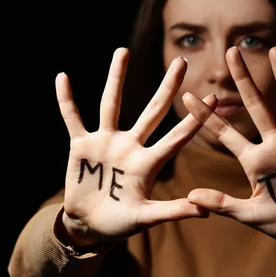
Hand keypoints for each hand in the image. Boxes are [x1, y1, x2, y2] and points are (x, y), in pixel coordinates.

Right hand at [56, 47, 216, 245]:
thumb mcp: (146, 218)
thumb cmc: (121, 223)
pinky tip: (62, 77)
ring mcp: (106, 143)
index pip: (177, 137)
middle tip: (181, 60)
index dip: (194, 119)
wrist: (90, 225)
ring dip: (116, 78)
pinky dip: (66, 100)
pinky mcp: (82, 146)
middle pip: (152, 111)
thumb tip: (204, 210)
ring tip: (122, 51)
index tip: (213, 97)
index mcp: (149, 163)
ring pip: (111, 104)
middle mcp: (130, 146)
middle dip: (167, 87)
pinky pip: (73, 118)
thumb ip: (171, 211)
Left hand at [183, 46, 275, 248]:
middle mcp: (275, 145)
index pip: (225, 133)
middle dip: (243, 80)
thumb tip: (191, 197)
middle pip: (256, 106)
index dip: (206, 116)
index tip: (186, 96)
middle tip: (230, 51)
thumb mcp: (252, 214)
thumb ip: (224, 204)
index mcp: (254, 161)